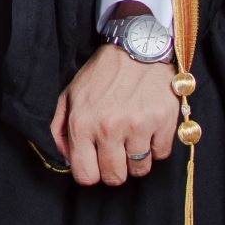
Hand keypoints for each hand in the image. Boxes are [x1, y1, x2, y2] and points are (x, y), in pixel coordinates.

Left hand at [48, 42, 178, 186]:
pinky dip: (156, 146)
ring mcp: (138, 126)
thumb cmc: (102, 74)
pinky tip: (149, 128)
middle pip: (114, 177)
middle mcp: (109, 128)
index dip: (91, 173)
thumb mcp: (70, 95)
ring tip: (133, 137)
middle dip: (115, 169)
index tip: (97, 164)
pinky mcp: (163, 122)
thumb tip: (67, 160)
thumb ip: (61, 129)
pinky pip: (161, 154)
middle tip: (117, 152)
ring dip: (137, 158)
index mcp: (82, 123)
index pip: (85, 176)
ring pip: (139, 169)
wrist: (136, 47)